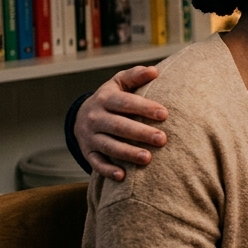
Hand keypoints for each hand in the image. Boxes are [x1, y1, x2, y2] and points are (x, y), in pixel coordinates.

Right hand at [75, 66, 167, 180]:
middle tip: (162, 139)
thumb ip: (136, 76)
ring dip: (128, 153)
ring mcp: (90, 136)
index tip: (164, 114)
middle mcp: (95, 118)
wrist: (83, 116)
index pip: (125, 103)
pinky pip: (96, 163)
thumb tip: (154, 71)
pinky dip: (107, 170)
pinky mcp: (88, 152)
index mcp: (105, 99)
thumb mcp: (120, 83)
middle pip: (118, 126)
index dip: (144, 108)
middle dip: (140, 133)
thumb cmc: (112, 98)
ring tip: (148, 158)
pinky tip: (123, 177)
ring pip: (109, 146)